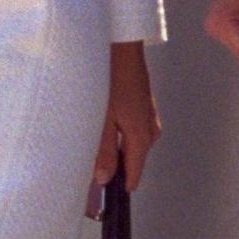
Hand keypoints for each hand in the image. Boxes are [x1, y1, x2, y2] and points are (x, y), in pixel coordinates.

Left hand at [89, 41, 160, 210]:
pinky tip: (102, 119)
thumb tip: (103, 178)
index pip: (134, 174)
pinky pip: (132, 129)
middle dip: (112, 162)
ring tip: (92, 133)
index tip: (101, 192)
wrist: (121, 46)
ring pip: (131, 144)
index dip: (118, 185)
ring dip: (113, 144)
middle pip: (132, 160)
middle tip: (88, 156)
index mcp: (142, 136)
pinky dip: (117, 130)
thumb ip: (103, 150)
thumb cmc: (109, 79)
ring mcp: (149, 117)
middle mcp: (151, 130)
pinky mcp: (143, 106)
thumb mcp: (102, 118)